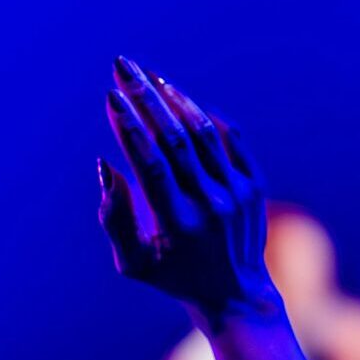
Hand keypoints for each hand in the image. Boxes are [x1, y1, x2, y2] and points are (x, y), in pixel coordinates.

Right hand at [100, 57, 272, 329]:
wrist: (235, 291)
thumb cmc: (170, 276)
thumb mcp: (130, 262)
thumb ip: (113, 217)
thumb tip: (105, 164)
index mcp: (174, 224)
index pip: (150, 164)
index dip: (130, 127)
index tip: (111, 95)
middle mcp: (209, 204)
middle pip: (176, 139)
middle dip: (146, 98)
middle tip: (124, 67)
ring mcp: (236, 192)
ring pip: (203, 132)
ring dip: (173, 99)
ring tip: (148, 75)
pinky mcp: (253, 184)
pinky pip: (229, 139)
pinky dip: (204, 116)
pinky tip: (180, 99)